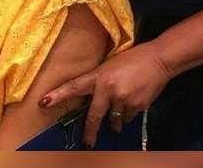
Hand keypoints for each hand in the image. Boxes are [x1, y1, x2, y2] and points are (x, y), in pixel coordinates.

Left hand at [38, 42, 171, 147]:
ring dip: (116, 118)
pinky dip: (129, 113)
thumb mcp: (111, 66)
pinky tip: (135, 99)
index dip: (58, 95)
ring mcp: (123, 99)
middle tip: (88, 143)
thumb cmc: (133, 59)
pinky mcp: (136, 106)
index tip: (43, 102)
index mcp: (100, 76)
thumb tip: (92, 99)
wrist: (159, 60)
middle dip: (90, 131)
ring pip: (114, 119)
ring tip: (124, 102)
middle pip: (94, 116)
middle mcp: (108, 89)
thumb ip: (100, 81)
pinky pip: (127, 117)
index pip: (74, 86)